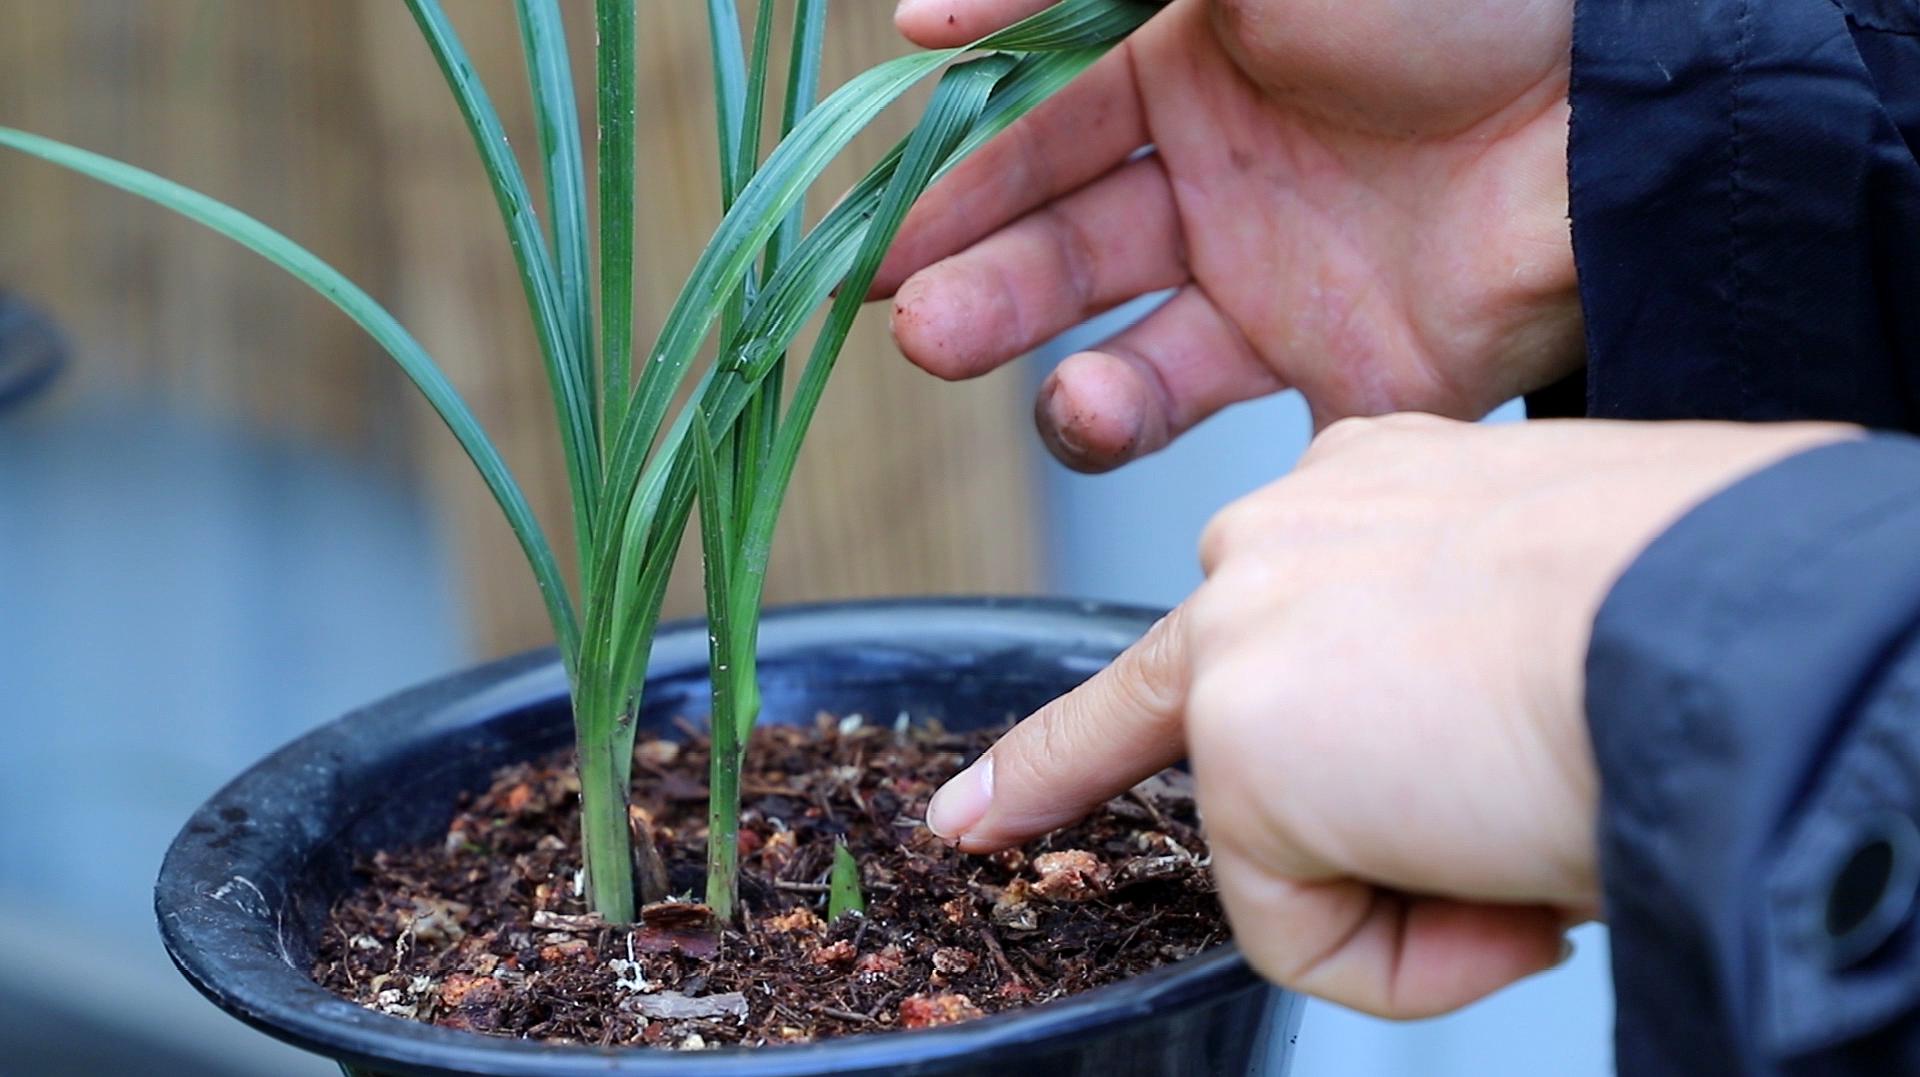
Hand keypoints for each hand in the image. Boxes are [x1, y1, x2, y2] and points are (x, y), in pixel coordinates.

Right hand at [880, 0, 1583, 471]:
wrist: (1623, 100)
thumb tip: (916, 17)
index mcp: (1194, 68)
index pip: (1040, 135)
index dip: (954, 184)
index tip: (876, 238)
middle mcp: (1229, 179)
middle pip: (1068, 252)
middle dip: (983, 290)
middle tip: (916, 328)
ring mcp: (1288, 283)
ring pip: (1134, 354)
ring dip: (1066, 381)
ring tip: (1055, 398)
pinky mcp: (1355, 371)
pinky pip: (1240, 429)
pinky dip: (1164, 437)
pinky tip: (1115, 414)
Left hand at [924, 416, 1855, 1015]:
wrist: (1730, 625)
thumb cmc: (1698, 606)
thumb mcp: (1549, 608)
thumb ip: (1445, 673)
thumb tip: (1430, 807)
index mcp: (1367, 488)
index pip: (1242, 603)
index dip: (1146, 712)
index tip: (994, 803)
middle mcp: (1274, 539)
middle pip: (1182, 710)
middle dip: (1283, 819)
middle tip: (1438, 825)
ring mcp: (1239, 635)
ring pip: (1270, 842)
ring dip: (1408, 893)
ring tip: (1530, 841)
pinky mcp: (1240, 743)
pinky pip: (1295, 929)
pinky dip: (1406, 960)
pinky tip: (1504, 892)